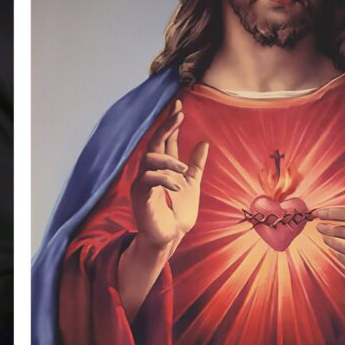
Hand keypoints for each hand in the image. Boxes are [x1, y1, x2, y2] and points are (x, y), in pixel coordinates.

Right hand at [129, 99, 209, 251]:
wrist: (169, 239)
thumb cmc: (177, 215)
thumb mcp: (192, 186)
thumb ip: (196, 166)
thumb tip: (204, 143)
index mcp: (162, 168)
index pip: (164, 140)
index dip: (171, 123)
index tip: (179, 106)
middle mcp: (150, 172)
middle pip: (154, 142)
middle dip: (166, 127)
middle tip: (179, 114)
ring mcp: (143, 183)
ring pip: (149, 159)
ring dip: (167, 160)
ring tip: (182, 169)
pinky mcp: (140, 196)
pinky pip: (148, 180)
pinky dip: (164, 180)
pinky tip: (177, 187)